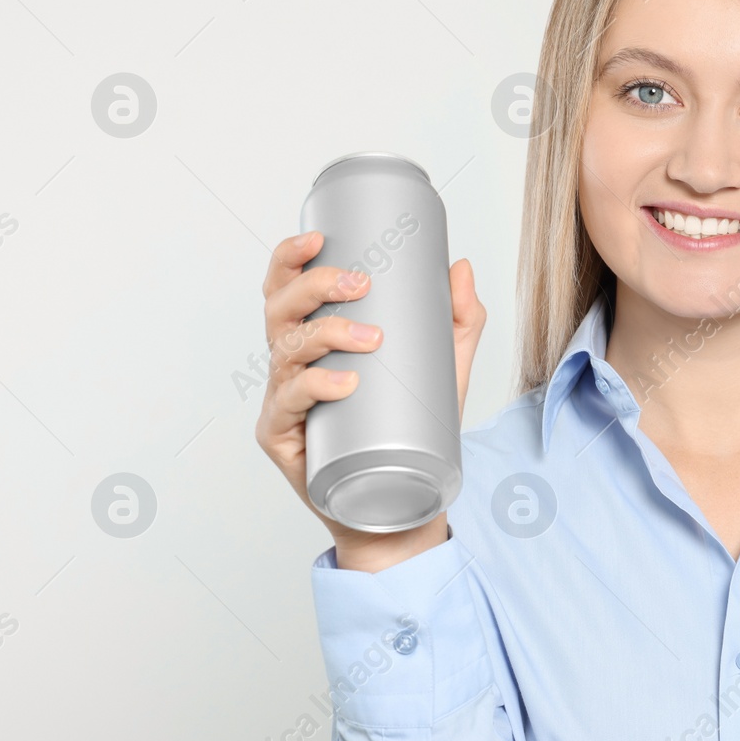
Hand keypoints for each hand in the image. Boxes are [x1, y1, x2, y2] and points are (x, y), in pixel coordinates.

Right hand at [253, 230, 486, 570]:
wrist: (399, 502)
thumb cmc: (410, 430)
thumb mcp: (443, 367)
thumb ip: (457, 319)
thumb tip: (459, 266)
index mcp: (315, 337)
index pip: (287, 288)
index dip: (290, 257)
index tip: (319, 238)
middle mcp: (291, 364)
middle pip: (279, 310)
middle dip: (313, 286)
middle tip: (360, 283)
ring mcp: (282, 400)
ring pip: (285, 352)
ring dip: (326, 335)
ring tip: (371, 339)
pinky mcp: (282, 438)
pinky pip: (288, 405)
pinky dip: (314, 389)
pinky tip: (343, 384)